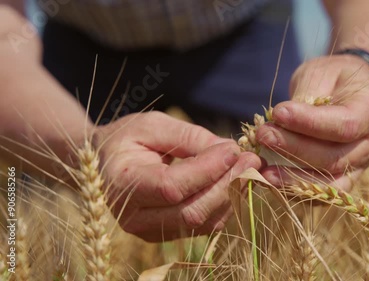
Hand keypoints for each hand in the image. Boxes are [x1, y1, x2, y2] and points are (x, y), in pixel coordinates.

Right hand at [93, 112, 260, 241]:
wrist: (106, 164)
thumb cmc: (127, 138)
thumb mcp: (153, 125)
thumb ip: (189, 137)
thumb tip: (231, 152)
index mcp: (123, 184)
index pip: (171, 187)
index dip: (207, 170)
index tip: (234, 150)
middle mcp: (134, 216)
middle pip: (191, 211)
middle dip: (227, 184)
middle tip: (252, 160)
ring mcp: (149, 231)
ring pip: (201, 222)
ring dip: (231, 196)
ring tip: (248, 169)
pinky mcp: (165, 234)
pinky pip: (203, 226)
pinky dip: (224, 205)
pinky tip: (234, 182)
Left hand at [256, 55, 368, 190]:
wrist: (349, 91)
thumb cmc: (333, 77)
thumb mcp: (321, 74)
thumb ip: (306, 96)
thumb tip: (282, 120)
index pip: (344, 125)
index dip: (309, 123)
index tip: (278, 113)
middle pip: (333, 157)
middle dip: (294, 149)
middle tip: (263, 136)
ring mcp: (359, 165)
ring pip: (329, 182)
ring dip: (293, 179)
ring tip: (263, 171)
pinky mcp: (345, 178)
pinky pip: (323, 192)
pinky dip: (297, 190)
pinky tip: (272, 182)